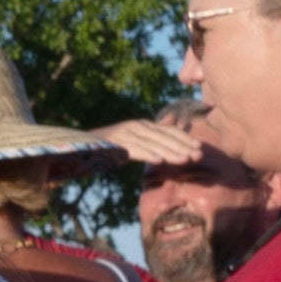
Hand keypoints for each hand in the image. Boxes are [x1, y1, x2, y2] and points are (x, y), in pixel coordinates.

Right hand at [95, 116, 210, 169]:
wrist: (81, 144)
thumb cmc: (109, 145)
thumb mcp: (133, 138)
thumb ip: (151, 133)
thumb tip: (173, 121)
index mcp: (142, 125)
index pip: (168, 131)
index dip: (184, 138)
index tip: (200, 146)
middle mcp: (136, 126)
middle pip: (164, 137)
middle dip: (182, 146)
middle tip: (198, 155)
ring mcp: (126, 134)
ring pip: (153, 144)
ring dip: (170, 152)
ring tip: (184, 160)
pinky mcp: (115, 145)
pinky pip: (134, 150)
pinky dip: (147, 154)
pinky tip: (158, 160)